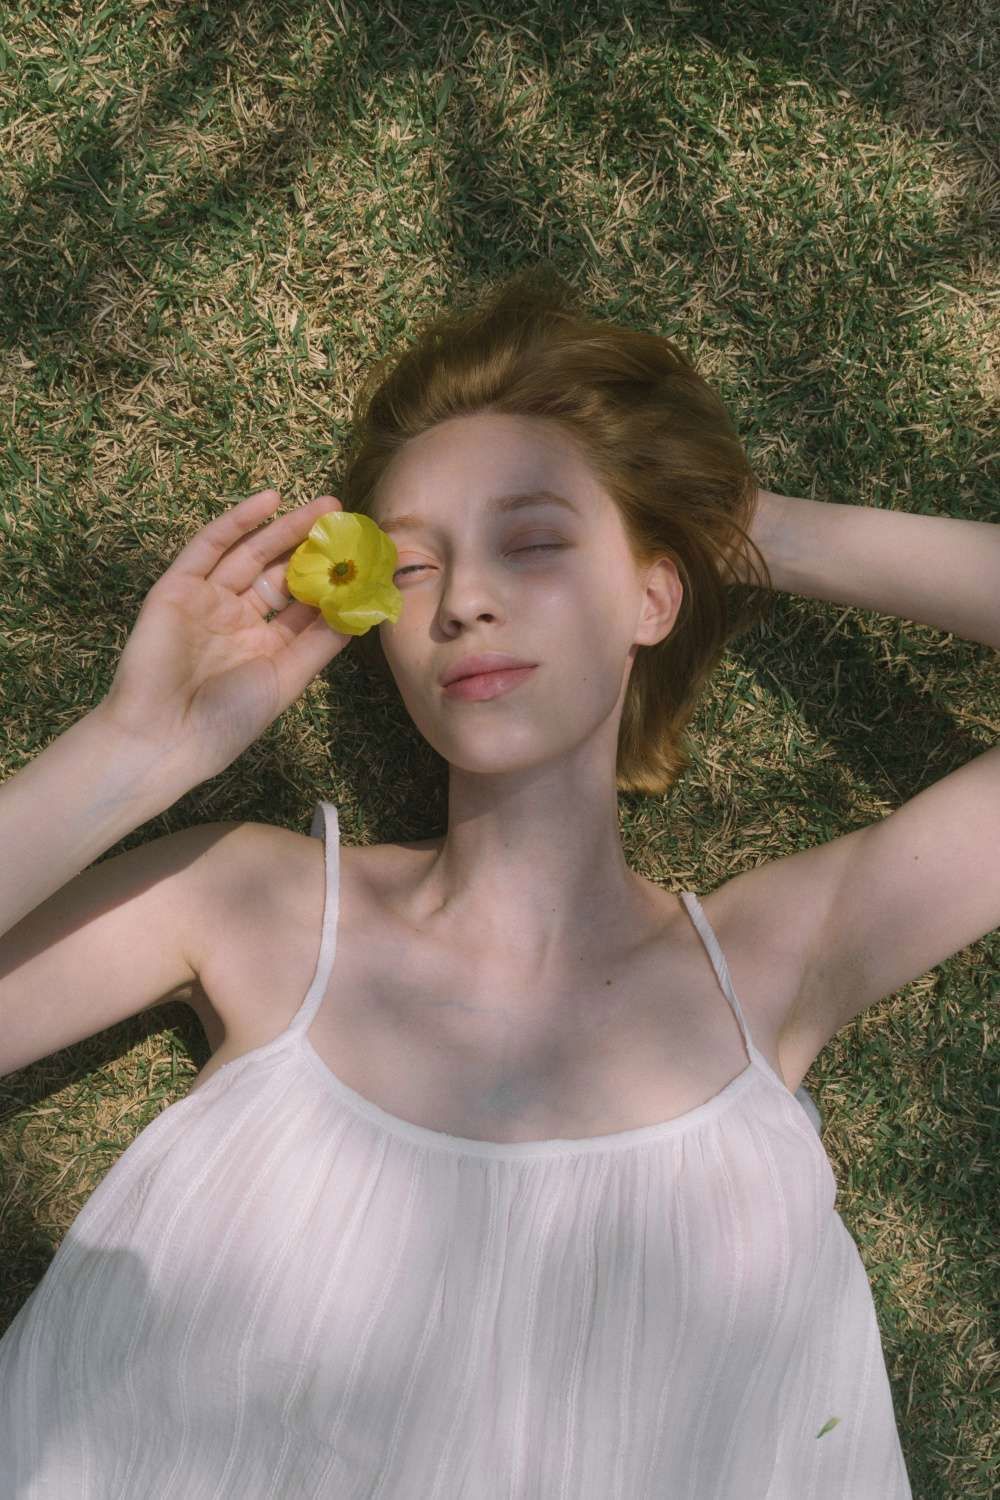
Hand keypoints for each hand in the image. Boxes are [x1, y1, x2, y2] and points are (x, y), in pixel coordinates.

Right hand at [99, 489, 352, 782]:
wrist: (164, 736)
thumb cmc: (229, 719)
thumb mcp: (287, 679)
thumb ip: (321, 642)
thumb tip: (361, 608)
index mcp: (264, 645)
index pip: (304, 604)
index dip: (332, 580)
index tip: (364, 556)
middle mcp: (237, 619)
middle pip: (280, 572)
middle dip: (312, 546)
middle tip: (345, 519)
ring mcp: (206, 600)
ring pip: (251, 554)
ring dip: (286, 527)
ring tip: (325, 506)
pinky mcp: (177, 587)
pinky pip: (210, 547)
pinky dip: (238, 522)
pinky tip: (270, 500)